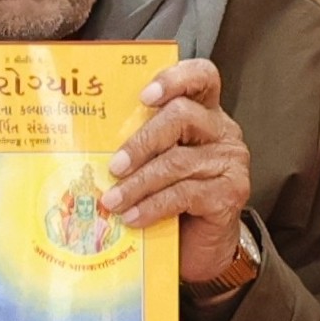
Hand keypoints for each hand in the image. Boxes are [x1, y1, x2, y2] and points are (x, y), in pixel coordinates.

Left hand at [97, 55, 256, 295]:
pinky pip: (184, 194)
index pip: (202, 76)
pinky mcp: (230, 193)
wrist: (201, 244)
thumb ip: (139, 142)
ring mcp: (230, 162)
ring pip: (178, 162)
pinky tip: (133, 217)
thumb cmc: (172, 197)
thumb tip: (89, 140)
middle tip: (114, 167)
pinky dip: (152, 206)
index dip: (175, 78)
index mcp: (204, 112)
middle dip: (141, 141)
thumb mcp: (155, 162)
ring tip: (112, 201)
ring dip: (138, 183)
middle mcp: (222, 131)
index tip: (144, 96)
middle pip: (182, 116)